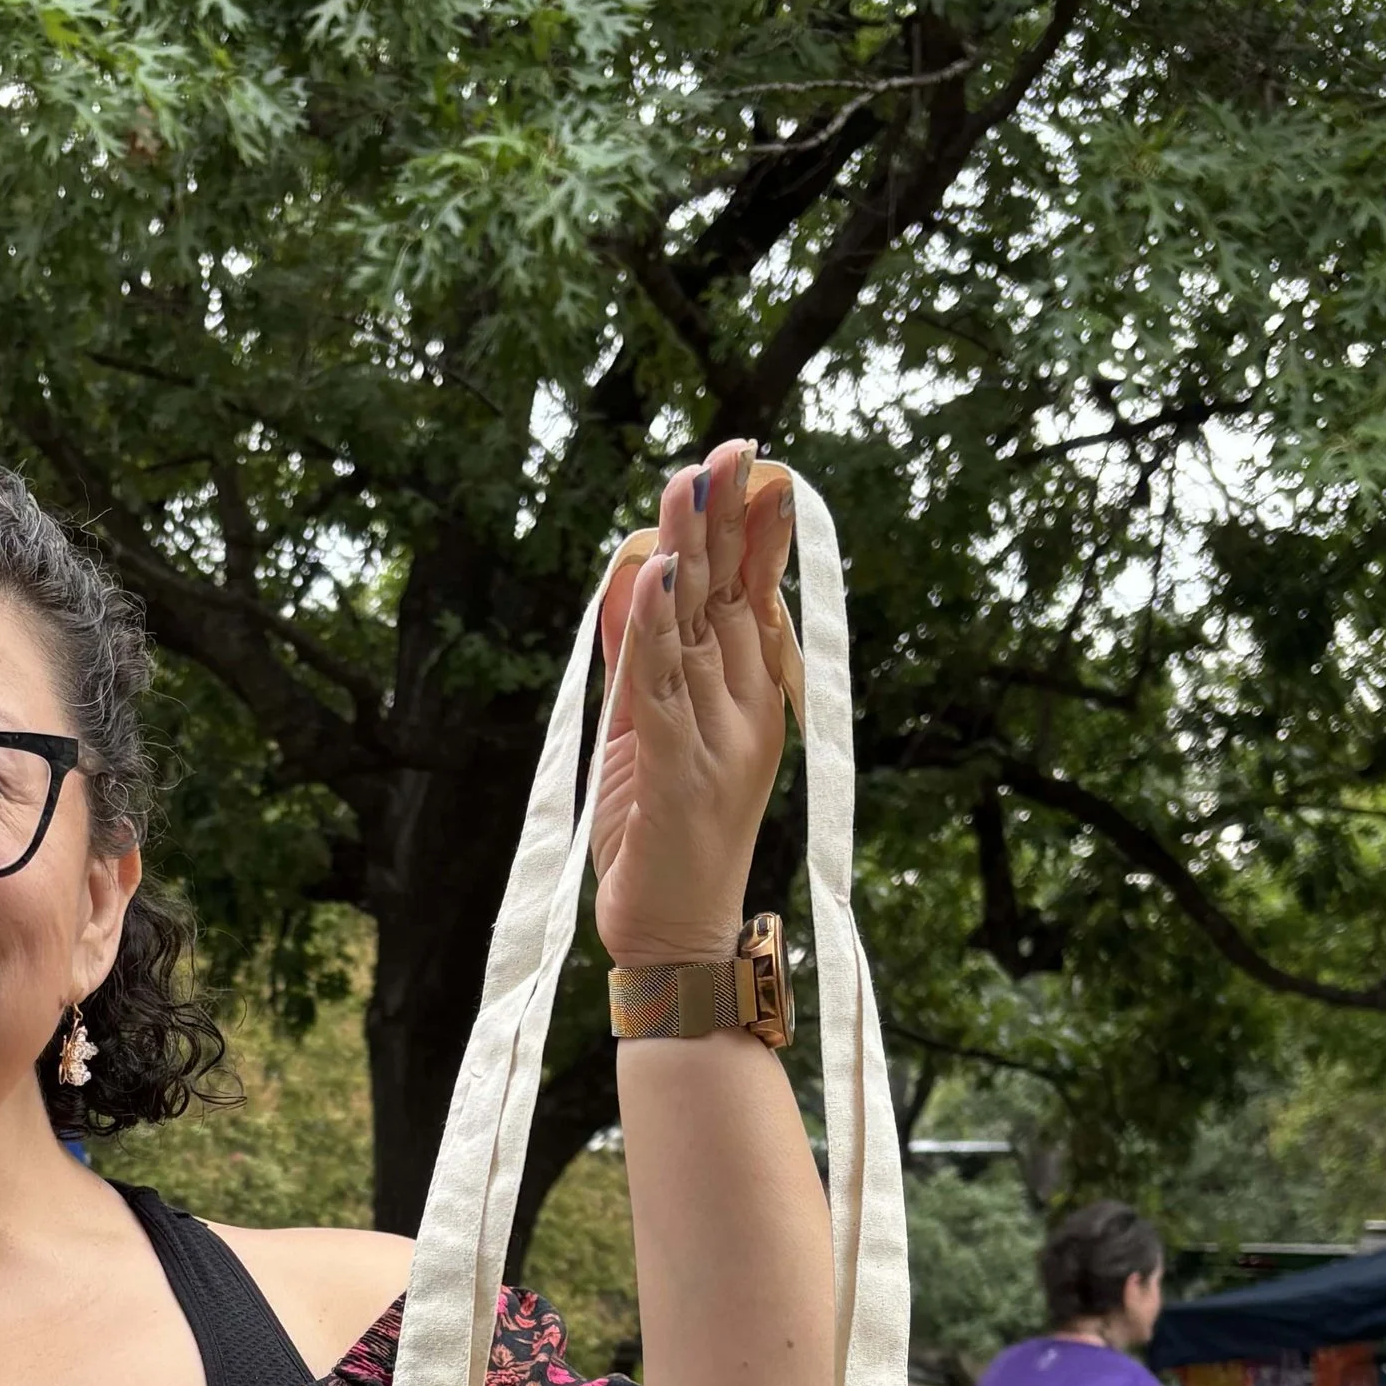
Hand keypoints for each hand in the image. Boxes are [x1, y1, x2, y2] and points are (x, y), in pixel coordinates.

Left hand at [591, 440, 795, 969]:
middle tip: (732, 446)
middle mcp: (743, 709)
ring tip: (691, 482)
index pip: (751, 593)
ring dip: (694, 551)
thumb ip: (645, 662)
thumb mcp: (650, 735)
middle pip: (732, 594)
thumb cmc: (663, 841)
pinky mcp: (680, 775)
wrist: (675, 939)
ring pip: (701, 627)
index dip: (752, 529)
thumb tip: (634, 582)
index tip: (749, 464)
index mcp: (746, 698)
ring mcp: (718, 740)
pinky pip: (664, 690)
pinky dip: (657, 632)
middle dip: (727, 518)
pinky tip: (659, 576)